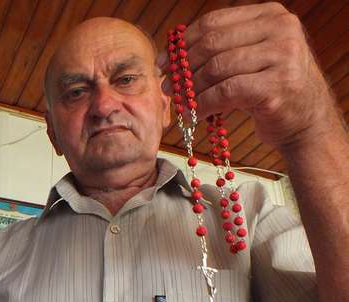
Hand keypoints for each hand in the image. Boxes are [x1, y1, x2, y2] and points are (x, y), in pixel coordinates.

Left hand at [160, 3, 335, 148]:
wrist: (305, 120)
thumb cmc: (270, 89)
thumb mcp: (250, 58)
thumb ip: (220, 49)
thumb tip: (169, 58)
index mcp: (270, 14)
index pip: (214, 22)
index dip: (183, 44)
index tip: (164, 63)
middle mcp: (280, 29)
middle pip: (212, 44)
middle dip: (183, 68)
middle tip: (167, 87)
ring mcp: (283, 56)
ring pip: (217, 68)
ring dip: (191, 89)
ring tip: (181, 103)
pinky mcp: (277, 86)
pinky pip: (225, 92)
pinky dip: (204, 104)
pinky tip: (195, 113)